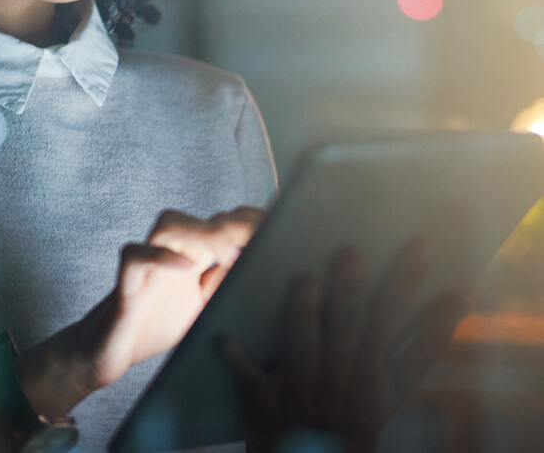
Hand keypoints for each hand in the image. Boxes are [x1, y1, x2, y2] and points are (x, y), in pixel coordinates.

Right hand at [63, 207, 265, 392]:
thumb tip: (261, 267)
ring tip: (229, 251)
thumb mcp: (202, 308)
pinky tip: (186, 266)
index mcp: (190, 258)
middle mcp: (169, 254)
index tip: (280, 228)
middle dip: (235, 223)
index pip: (220, 224)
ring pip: (167, 225)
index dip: (249, 220)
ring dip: (201, 232)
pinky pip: (133, 256)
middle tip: (265, 237)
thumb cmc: (153, 327)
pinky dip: (159, 257)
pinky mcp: (125, 286)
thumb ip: (224, 285)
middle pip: (201, 218)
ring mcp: (146, 267)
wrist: (106, 352)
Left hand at [218, 238, 471, 452]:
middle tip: (355, 252)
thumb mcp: (382, 400)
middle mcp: (346, 386)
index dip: (438, 324)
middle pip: (359, 330)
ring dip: (304, 311)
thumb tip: (438, 303)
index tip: (458, 291)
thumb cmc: (345, 429)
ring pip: (307, 345)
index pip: (418, 352)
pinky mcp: (266, 404)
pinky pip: (250, 377)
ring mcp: (306, 394)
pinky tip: (222, 339)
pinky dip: (236, 359)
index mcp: (379, 388)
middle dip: (355, 291)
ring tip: (304, 278)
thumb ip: (401, 355)